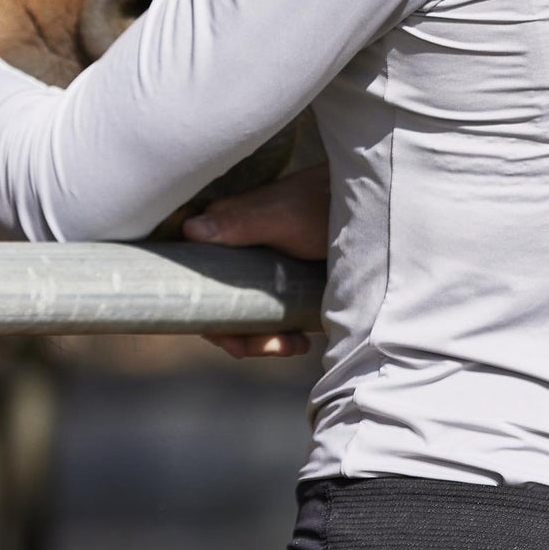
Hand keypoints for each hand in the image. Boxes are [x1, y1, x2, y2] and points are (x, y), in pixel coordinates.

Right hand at [181, 164, 328, 358]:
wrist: (359, 203)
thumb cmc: (317, 204)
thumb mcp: (280, 218)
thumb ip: (239, 223)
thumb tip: (189, 229)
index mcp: (221, 233)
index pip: (196, 284)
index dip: (209, 319)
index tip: (235, 342)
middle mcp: (232, 251)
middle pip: (221, 306)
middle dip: (246, 336)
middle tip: (281, 346)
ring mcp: (256, 267)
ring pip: (246, 314)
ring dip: (266, 337)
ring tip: (297, 344)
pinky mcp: (278, 277)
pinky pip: (268, 312)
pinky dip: (280, 331)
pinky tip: (301, 339)